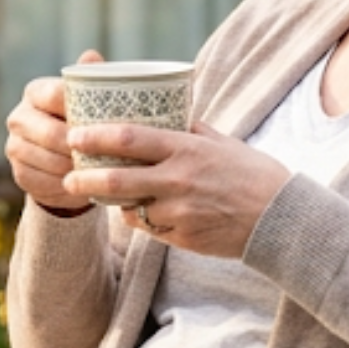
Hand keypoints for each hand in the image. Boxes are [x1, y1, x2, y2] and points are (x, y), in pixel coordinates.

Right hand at [4, 49, 98, 213]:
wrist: (64, 160)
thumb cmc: (81, 121)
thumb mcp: (88, 101)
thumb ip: (90, 79)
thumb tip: (92, 55)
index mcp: (35, 91)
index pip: (55, 95)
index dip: (79, 109)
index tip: (105, 121)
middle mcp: (18, 117)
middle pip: (50, 133)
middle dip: (79, 145)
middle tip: (106, 153)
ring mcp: (14, 146)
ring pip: (49, 160)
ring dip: (75, 168)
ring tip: (99, 170)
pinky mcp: (18, 173)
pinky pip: (45, 181)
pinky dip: (66, 184)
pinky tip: (84, 183)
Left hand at [59, 120, 290, 259]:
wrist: (280, 218)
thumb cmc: (251, 173)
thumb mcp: (221, 142)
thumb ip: (189, 129)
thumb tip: (165, 111)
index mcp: (186, 149)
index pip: (129, 139)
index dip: (96, 136)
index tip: (74, 135)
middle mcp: (178, 180)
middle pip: (116, 180)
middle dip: (85, 178)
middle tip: (68, 175)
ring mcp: (178, 211)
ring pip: (129, 207)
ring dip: (112, 202)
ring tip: (97, 193)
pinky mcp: (181, 236)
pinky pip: (148, 227)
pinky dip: (140, 218)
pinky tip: (139, 211)